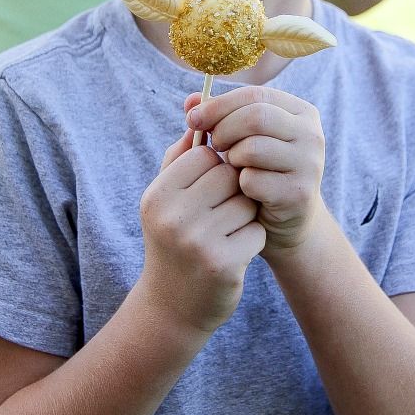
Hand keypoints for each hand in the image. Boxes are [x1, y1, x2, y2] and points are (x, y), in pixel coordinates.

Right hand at [138, 126, 265, 333]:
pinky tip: (235, 251)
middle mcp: (173, 217)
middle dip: (234, 188)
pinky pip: (256, 231)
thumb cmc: (172, 239)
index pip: (204, 154)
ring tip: (228, 230)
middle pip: (229, 174)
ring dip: (245, 213)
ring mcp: (198, 242)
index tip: (212, 183)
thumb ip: (180, 155)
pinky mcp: (223, 265)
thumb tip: (199, 107)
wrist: (172, 307)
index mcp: (158, 195)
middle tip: (223, 209)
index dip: (216, 165)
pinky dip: (253, 239)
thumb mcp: (165, 198)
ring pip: (247, 201)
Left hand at [186, 87, 325, 255]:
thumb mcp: (240, 139)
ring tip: (231, 166)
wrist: (283, 222)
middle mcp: (311, 134)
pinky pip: (253, 180)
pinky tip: (243, 189)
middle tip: (213, 145)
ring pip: (253, 148)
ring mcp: (309, 164)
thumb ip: (218, 116)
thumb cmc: (258, 171)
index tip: (193, 118)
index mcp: (300, 112)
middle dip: (224, 130)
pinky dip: (239, 185)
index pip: (255, 94)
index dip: (219, 104)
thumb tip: (191, 100)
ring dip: (231, 158)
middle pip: (256, 117)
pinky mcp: (299, 194)